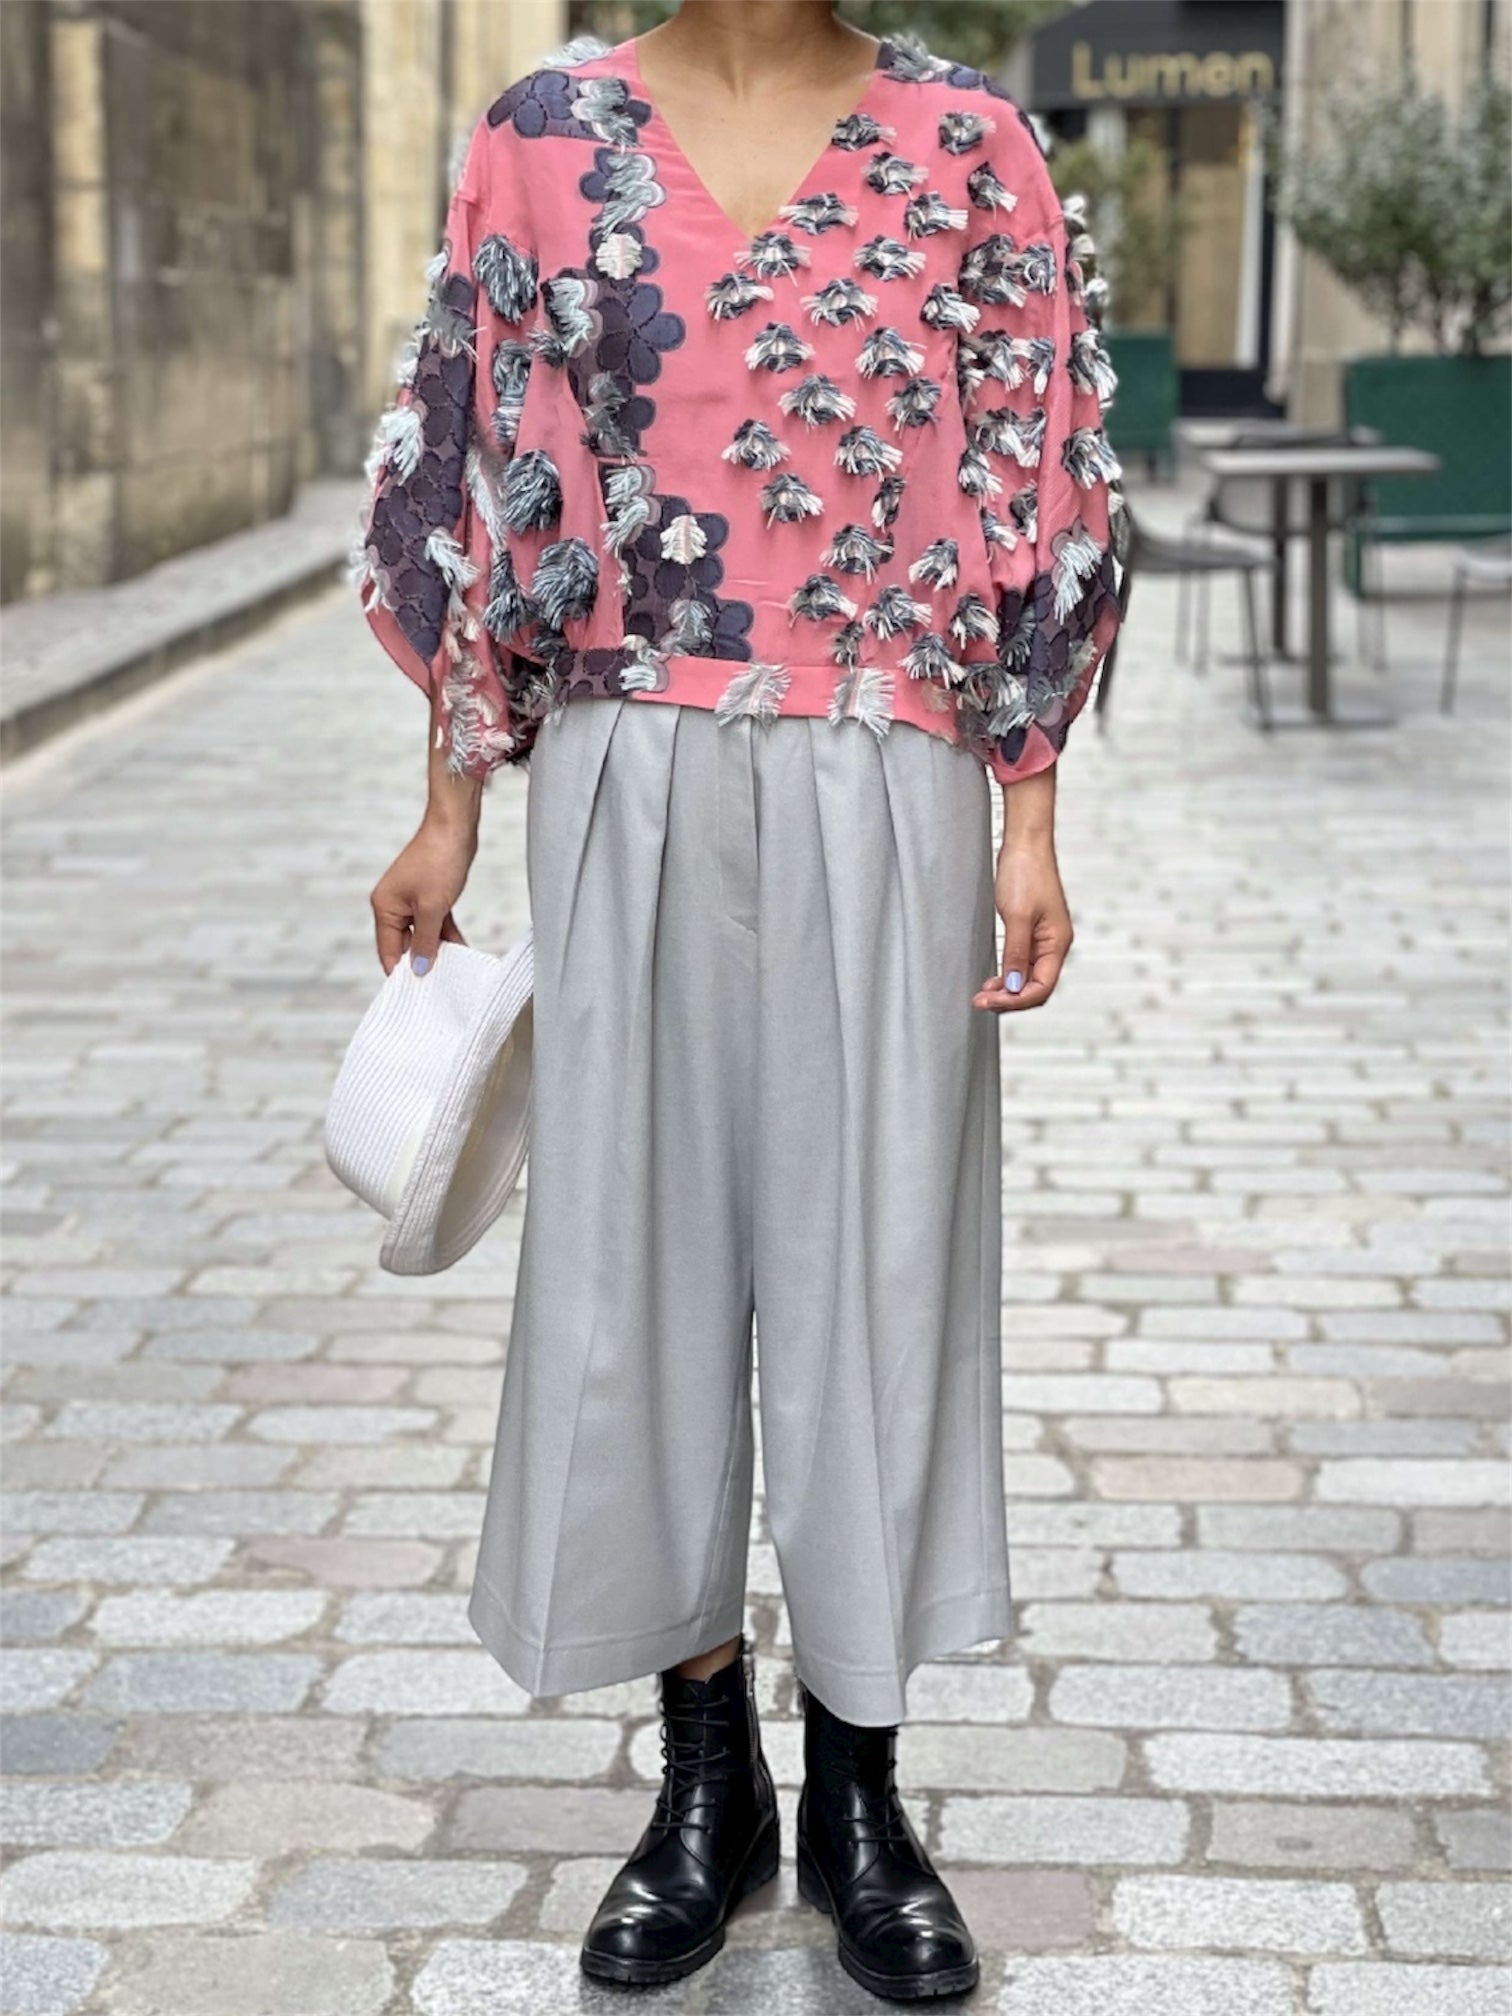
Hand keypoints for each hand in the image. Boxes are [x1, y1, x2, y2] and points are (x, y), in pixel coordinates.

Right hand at [371, 814, 475, 975]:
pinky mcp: (430, 895)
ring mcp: (412, 899)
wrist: (455, 827)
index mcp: (384, 907)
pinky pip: (435, 922)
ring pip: (423, 934)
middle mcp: (393, 904)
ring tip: (453, 972)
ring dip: (438, 949)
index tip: (416, 994)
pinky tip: (461, 950)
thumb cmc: (439, 861)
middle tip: (439, 986)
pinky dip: (447, 935)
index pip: (388, 950)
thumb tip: (420, 968)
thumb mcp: (433, 908)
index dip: (401, 971)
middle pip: (405, 944)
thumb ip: (426, 941)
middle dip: (422, 961)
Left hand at [972, 839, 1073, 1013]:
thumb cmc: (1026, 873)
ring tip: (983, 995)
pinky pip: (1021, 964)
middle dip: (1009, 999)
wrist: (1025, 845)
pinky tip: (993, 980)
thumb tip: (1013, 986)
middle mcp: (1053, 945)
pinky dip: (1007, 975)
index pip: (1042, 987)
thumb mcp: (1018, 915)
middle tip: (980, 1002)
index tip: (990, 1002)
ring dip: (1006, 990)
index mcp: (1057, 943)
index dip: (1016, 1000)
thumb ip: (1015, 952)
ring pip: (1027, 978)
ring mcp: (1042, 940)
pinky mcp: (1031, 932)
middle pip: (1035, 987)